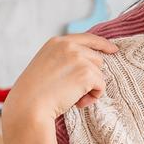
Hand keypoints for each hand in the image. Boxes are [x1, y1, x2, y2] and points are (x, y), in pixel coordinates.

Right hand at [2, 32, 116, 143]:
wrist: (29, 105)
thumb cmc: (35, 92)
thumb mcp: (46, 64)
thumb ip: (64, 58)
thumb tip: (91, 63)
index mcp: (57, 42)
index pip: (87, 39)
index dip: (102, 44)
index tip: (113, 49)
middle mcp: (69, 46)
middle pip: (97, 59)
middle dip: (90, 76)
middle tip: (72, 91)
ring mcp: (79, 58)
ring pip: (100, 73)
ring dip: (90, 88)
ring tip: (72, 97)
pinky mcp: (87, 73)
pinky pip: (101, 86)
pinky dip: (93, 97)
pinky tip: (77, 102)